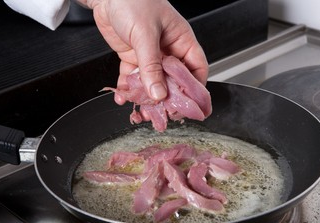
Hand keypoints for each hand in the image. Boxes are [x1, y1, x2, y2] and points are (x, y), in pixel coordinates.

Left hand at [78, 0, 207, 103]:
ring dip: (147, 98)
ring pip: (153, 83)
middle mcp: (168, 50)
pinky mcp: (133, 57)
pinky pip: (133, 78)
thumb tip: (158, 93)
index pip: (196, 69)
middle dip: (168, 99)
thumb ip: (151, 66)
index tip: (189, 105)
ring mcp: (150, 55)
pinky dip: (128, 88)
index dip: (194, 89)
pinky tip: (124, 96)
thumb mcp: (145, 34)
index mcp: (181, 40)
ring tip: (142, 111)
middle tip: (162, 114)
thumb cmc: (133, 0)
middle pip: (173, 81)